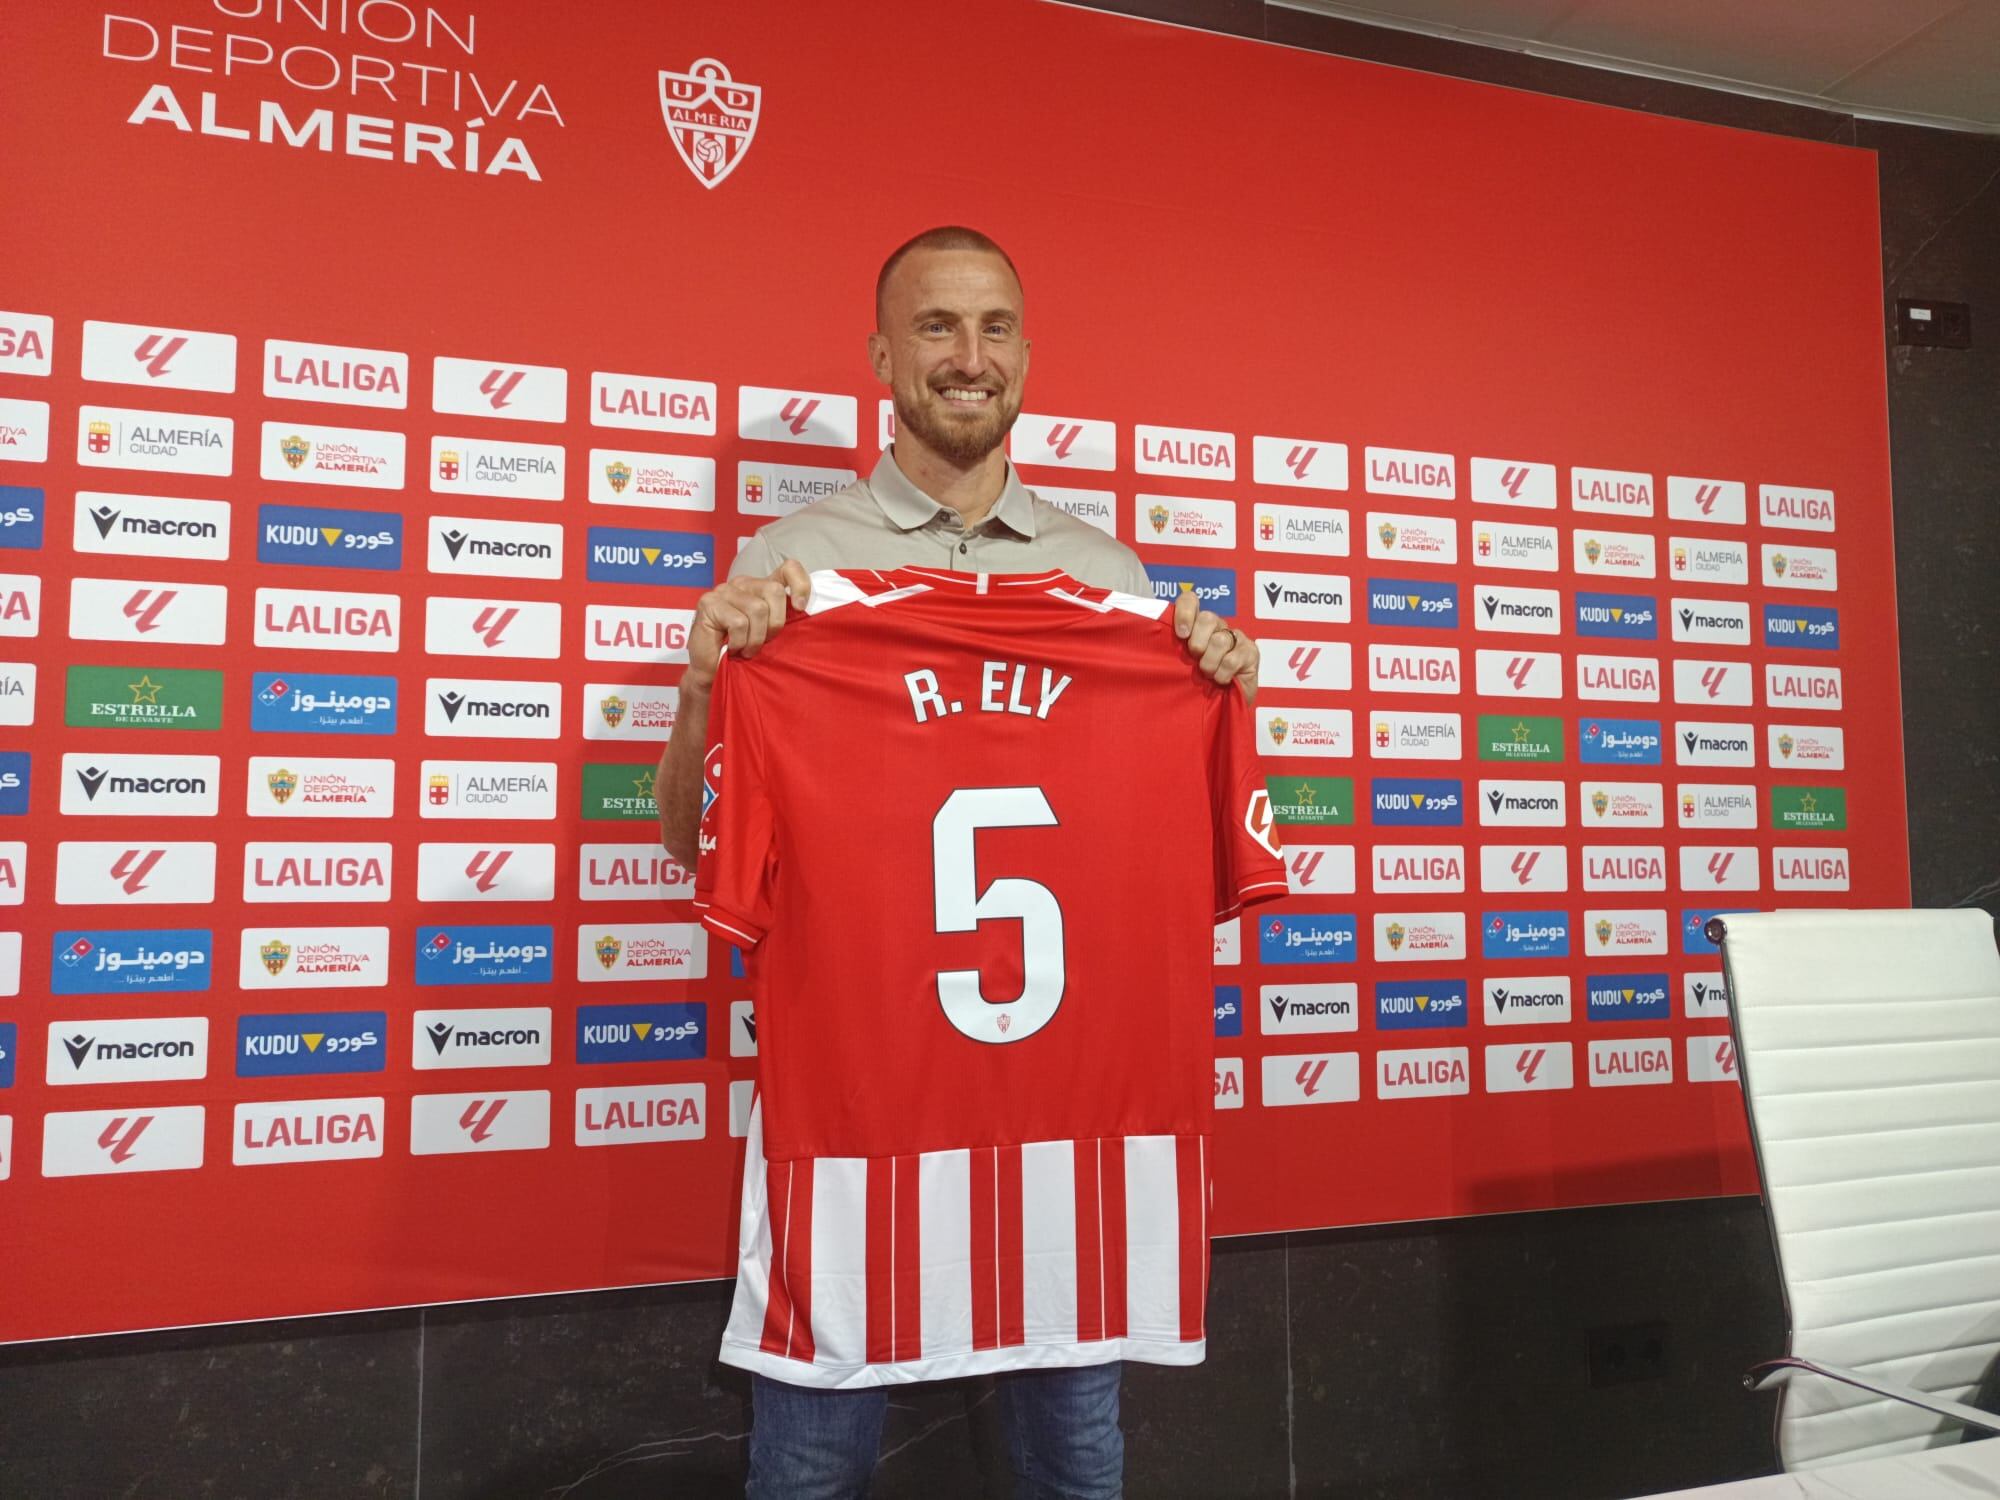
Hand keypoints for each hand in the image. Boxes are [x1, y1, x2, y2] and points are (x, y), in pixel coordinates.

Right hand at [686, 560, 812, 689]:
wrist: (712, 673)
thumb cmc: (743, 653)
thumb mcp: (771, 634)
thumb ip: (784, 618)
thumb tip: (805, 611)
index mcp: (761, 587)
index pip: (788, 569)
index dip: (800, 584)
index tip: (800, 608)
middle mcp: (743, 583)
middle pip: (774, 590)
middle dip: (775, 623)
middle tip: (764, 642)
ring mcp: (724, 591)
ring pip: (757, 608)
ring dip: (755, 638)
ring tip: (746, 649)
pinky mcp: (709, 603)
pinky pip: (738, 622)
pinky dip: (739, 642)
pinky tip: (732, 648)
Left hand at [1173, 589, 1259, 703]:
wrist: (1223, 707)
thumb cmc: (1198, 686)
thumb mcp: (1179, 666)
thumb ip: (1171, 650)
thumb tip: (1152, 640)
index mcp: (1197, 625)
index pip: (1190, 600)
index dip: (1185, 612)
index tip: (1181, 634)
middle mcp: (1217, 626)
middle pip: (1207, 618)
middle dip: (1197, 642)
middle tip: (1195, 660)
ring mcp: (1236, 638)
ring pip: (1219, 640)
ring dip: (1209, 663)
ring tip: (1208, 675)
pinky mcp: (1251, 652)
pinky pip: (1232, 659)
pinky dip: (1222, 674)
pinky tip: (1222, 680)